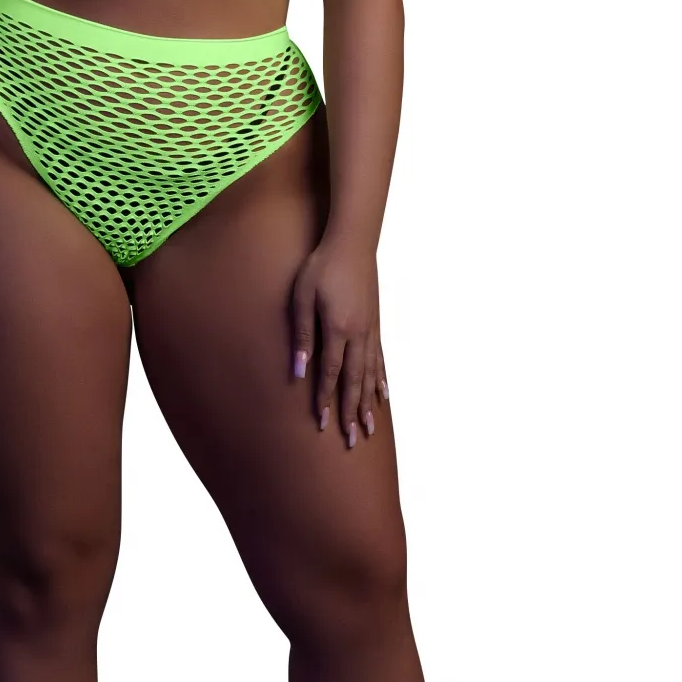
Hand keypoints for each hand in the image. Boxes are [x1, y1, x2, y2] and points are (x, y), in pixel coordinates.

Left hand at [289, 232, 388, 447]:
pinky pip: (380, 360)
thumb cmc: (321, 267)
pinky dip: (381, 380)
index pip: (331, 374)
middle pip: (355, 381)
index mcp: (338, 329)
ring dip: (369, 403)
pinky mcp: (375, 324)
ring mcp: (371, 330)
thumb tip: (298, 370)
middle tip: (352, 440)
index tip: (323, 424)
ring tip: (370, 427)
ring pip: (371, 375)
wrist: (352, 242)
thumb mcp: (302, 297)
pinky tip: (383, 395)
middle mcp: (359, 335)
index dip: (327, 400)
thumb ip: (302, 334)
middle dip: (352, 412)